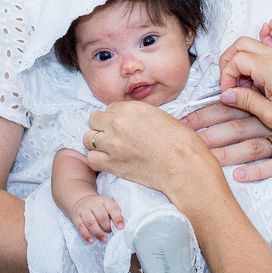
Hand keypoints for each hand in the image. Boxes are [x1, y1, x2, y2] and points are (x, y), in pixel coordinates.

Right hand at [66, 194, 123, 243]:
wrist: (81, 201)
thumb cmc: (98, 206)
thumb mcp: (108, 205)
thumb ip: (115, 213)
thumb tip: (121, 225)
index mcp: (104, 200)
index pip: (112, 208)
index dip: (117, 218)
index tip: (121, 227)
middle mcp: (93, 204)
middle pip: (101, 216)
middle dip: (107, 227)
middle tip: (109, 231)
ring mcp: (83, 210)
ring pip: (91, 222)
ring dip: (98, 232)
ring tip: (104, 239)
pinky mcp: (76, 218)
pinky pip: (81, 227)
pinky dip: (86, 235)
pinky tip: (91, 240)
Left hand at [86, 101, 218, 197]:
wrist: (182, 164)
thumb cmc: (179, 141)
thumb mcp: (160, 116)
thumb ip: (139, 115)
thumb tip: (131, 120)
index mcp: (131, 108)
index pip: (110, 108)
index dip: (115, 116)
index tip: (122, 125)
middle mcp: (118, 123)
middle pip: (94, 120)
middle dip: (102, 127)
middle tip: (113, 135)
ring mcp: (113, 144)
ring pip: (88, 138)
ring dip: (97, 142)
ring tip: (109, 148)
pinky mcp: (112, 164)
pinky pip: (92, 159)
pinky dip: (97, 159)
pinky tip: (108, 160)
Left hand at [183, 100, 271, 182]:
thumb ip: (249, 113)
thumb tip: (213, 110)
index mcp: (267, 111)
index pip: (232, 110)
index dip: (207, 115)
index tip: (184, 123)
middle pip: (240, 126)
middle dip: (212, 133)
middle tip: (187, 143)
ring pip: (256, 145)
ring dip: (230, 152)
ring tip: (209, 160)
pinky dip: (259, 170)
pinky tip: (239, 176)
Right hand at [218, 36, 271, 141]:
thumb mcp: (271, 115)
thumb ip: (245, 101)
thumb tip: (226, 95)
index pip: (236, 60)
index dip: (226, 76)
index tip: (228, 93)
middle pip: (242, 43)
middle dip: (229, 61)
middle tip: (228, 84)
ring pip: (252, 46)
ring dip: (241, 62)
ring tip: (243, 88)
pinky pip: (264, 54)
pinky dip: (253, 64)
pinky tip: (255, 86)